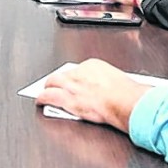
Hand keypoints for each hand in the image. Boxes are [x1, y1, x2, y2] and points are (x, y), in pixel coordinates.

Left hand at [35, 59, 151, 131]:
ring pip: (52, 82)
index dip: (74, 78)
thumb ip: (108, 82)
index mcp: (93, 65)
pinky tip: (40, 101)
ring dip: (48, 87)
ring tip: (45, 91)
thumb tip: (110, 88)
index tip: (75, 83)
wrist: (125, 102)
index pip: (77, 70)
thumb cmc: (127, 94)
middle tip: (54, 85)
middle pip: (62, 74)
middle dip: (57, 80)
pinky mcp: (67, 99)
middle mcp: (79, 73)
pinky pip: (49, 96)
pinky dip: (42, 98)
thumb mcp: (118, 80)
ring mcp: (72, 85)